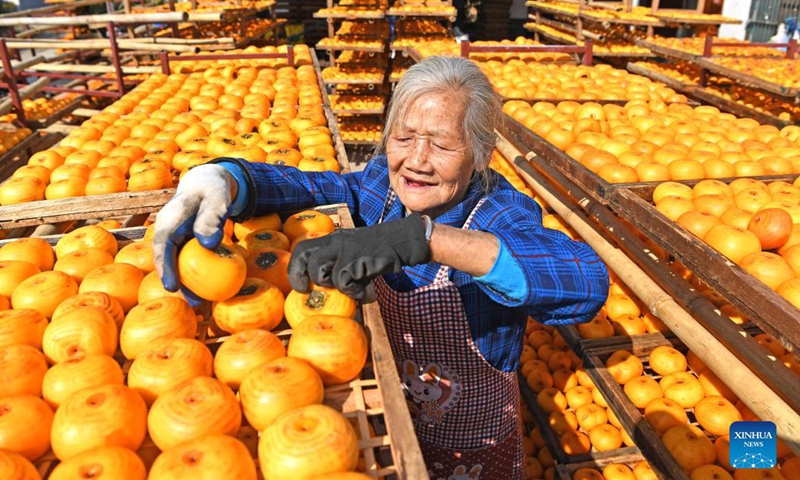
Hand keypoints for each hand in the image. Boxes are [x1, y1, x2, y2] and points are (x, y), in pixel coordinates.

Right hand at [153, 164, 236, 296]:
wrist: (207, 184)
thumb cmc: (213, 190)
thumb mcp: (216, 198)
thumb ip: (212, 217)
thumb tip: (209, 244)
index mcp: (170, 220)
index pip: (163, 246)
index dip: (165, 268)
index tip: (171, 287)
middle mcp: (167, 231)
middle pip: (167, 261)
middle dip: (175, 284)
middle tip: (192, 303)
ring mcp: (174, 239)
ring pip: (175, 265)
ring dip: (185, 284)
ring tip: (200, 303)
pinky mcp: (183, 245)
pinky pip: (187, 262)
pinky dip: (194, 276)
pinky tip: (207, 290)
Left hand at [288, 213, 430, 298]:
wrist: (400, 241)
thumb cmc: (377, 252)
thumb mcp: (353, 254)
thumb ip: (338, 266)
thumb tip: (326, 290)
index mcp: (332, 239)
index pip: (302, 248)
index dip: (294, 267)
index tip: (299, 284)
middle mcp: (335, 241)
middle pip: (305, 255)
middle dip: (299, 275)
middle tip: (304, 291)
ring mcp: (345, 250)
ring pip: (322, 271)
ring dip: (330, 284)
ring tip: (346, 287)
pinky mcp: (357, 259)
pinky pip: (343, 282)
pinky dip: (352, 291)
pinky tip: (361, 290)